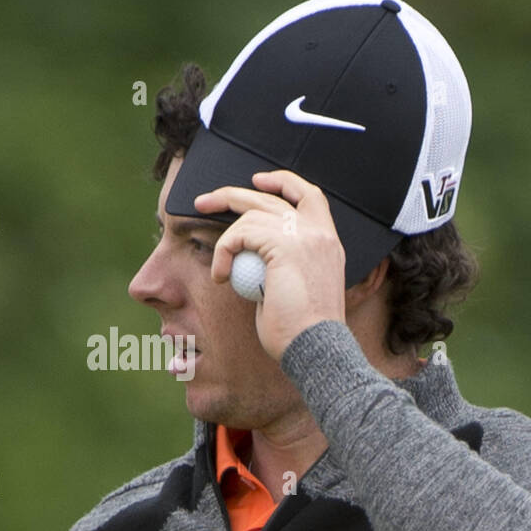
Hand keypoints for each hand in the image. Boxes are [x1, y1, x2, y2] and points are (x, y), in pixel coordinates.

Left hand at [195, 170, 346, 361]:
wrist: (315, 350)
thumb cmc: (300, 334)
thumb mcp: (292, 292)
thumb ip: (278, 268)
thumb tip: (254, 262)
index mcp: (328, 243)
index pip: (310, 196)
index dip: (283, 182)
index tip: (258, 180)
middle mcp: (320, 233)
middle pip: (274, 195)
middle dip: (233, 194)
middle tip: (202, 201)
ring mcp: (305, 236)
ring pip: (252, 212)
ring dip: (225, 237)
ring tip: (219, 269)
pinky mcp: (285, 245)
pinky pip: (241, 234)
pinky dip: (223, 252)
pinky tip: (221, 276)